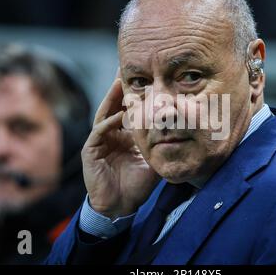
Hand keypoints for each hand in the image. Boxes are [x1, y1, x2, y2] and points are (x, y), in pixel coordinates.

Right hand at [81, 78, 159, 218]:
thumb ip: (164, 144)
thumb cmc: (137, 183)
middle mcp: (111, 134)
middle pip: (115, 105)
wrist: (121, 205)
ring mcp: (100, 141)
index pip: (128, 109)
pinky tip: (120, 113)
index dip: (136, 94)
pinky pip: (100, 132)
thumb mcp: (154, 159)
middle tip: (128, 68)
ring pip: (105, 113)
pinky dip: (110, 122)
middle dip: (121, 87)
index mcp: (124, 134)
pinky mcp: (91, 151)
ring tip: (121, 81)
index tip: (146, 77)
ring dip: (112, 98)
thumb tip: (184, 131)